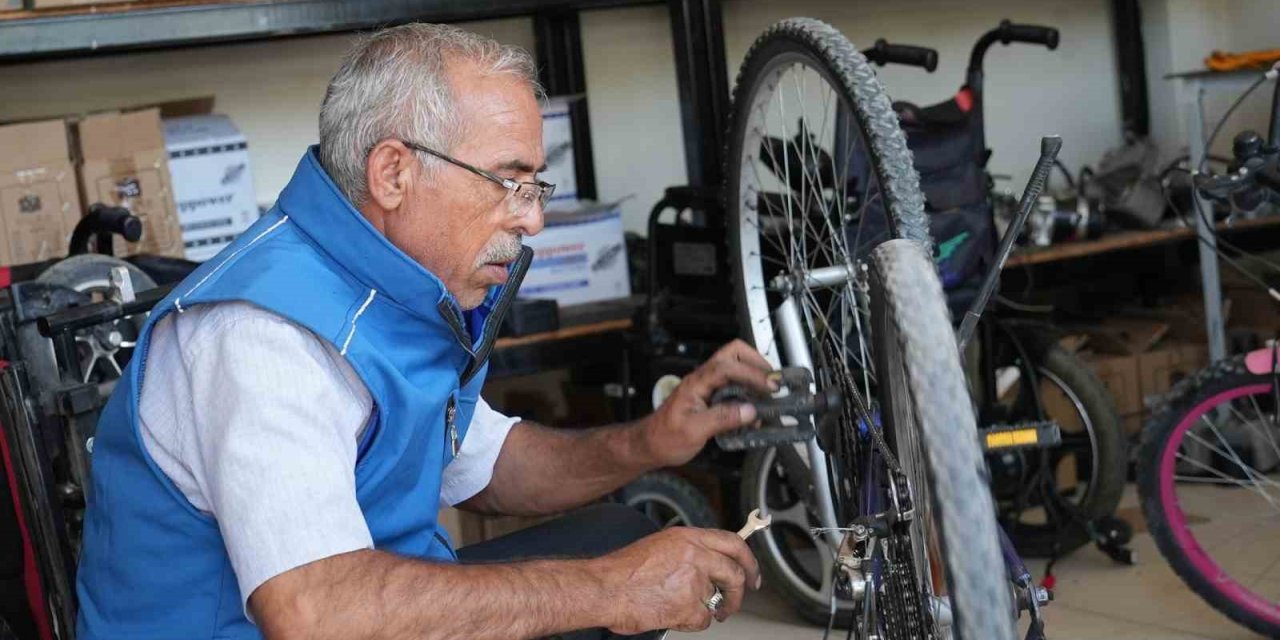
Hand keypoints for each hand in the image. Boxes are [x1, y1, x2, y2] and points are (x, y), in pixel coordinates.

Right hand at [591, 527, 761, 633]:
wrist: (605, 588)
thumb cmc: (623, 570)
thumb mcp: (660, 546)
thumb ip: (688, 552)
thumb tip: (709, 564)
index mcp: (688, 538)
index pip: (733, 543)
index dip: (748, 560)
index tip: (752, 574)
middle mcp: (695, 555)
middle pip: (735, 574)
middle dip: (738, 593)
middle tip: (733, 603)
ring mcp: (694, 581)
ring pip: (716, 600)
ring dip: (705, 609)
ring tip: (685, 609)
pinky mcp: (689, 606)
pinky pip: (702, 620)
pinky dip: (691, 622)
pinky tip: (673, 614)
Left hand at [641, 340, 773, 466]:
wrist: (649, 445)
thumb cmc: (664, 438)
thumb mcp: (694, 431)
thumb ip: (722, 419)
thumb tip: (749, 410)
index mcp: (696, 383)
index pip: (727, 366)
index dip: (751, 373)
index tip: (768, 386)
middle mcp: (702, 380)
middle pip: (733, 354)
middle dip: (756, 363)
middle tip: (772, 382)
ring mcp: (707, 386)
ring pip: (735, 368)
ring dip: (754, 378)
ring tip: (767, 396)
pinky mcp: (711, 397)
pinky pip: (733, 386)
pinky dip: (748, 394)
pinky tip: (753, 412)